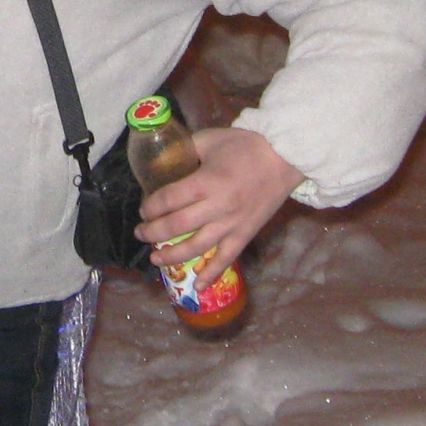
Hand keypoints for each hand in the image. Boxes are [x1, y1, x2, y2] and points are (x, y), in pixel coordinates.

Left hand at [134, 127, 304, 272]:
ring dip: (172, 256)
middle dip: (153, 232)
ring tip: (155, 259)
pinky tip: (197, 286)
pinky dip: (211, 275)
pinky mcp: (245, 234)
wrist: (285, 157)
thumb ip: (186, 150)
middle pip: (177, 226)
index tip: (143, 210)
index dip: (150, 207)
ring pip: (196, 247)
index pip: (168, 200)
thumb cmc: (246, 145)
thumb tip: (165, 160)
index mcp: (206, 182)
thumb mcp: (210, 139)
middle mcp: (217, 207)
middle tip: (141, 234)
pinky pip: (226, 259)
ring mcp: (232, 224)